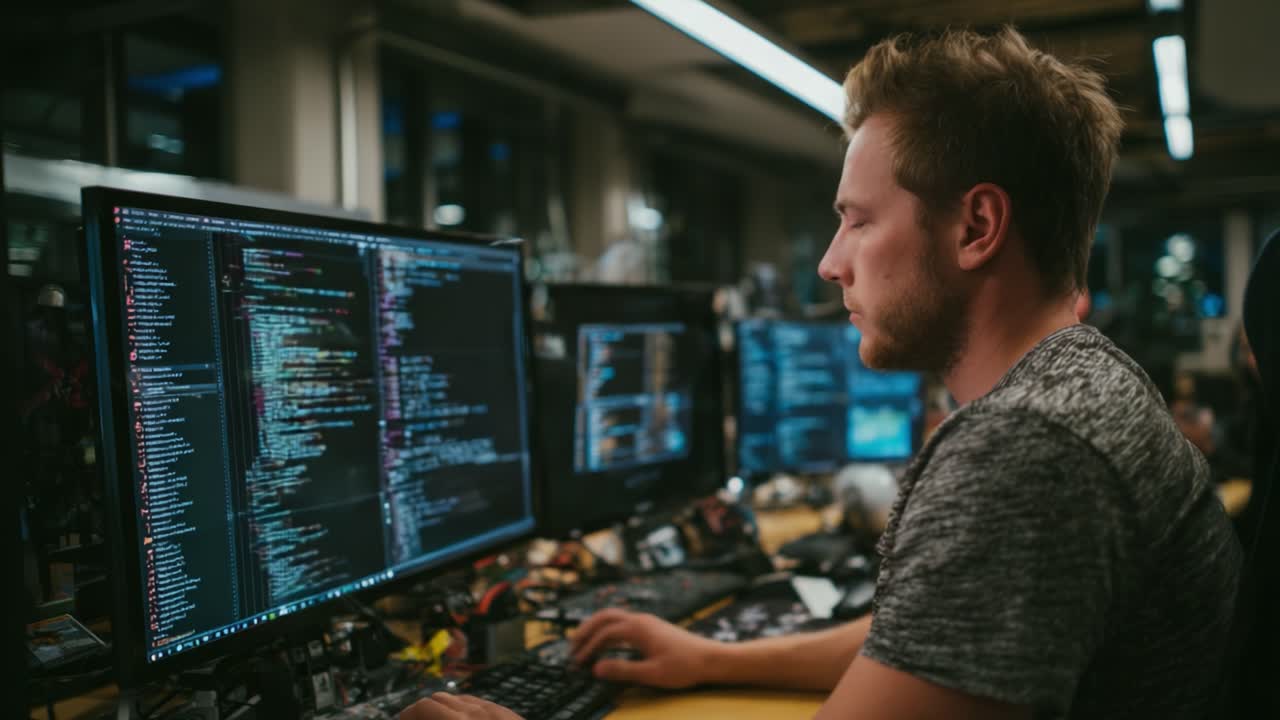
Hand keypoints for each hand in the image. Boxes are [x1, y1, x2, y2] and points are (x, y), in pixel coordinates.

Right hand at [398, 693, 522, 719]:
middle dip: (421, 712)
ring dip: (440, 709)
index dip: (407, 715)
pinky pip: (478, 703)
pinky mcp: (507, 714)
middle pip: (437, 699)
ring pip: (457, 698)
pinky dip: (461, 709)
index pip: (424, 707)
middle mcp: (477, 714)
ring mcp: (494, 711)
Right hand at [569, 609, 721, 687]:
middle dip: (585, 630)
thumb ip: (623, 670)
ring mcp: (646, 621)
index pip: (604, 634)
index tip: (577, 663)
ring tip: (583, 642)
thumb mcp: (652, 674)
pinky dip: (608, 629)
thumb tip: (596, 668)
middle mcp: (640, 620)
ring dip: (596, 627)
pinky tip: (606, 642)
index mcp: (638, 628)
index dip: (588, 648)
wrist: (711, 658)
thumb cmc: (685, 666)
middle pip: (604, 617)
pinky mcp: (651, 627)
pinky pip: (622, 622)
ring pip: (613, 617)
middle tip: (571, 646)